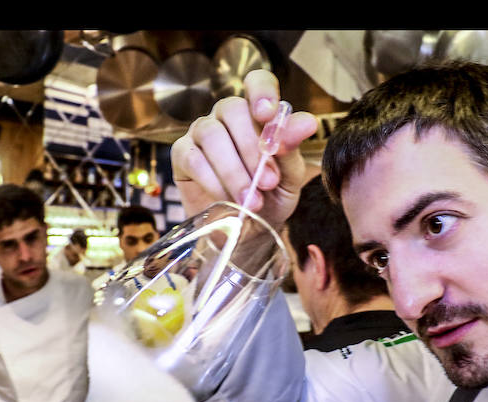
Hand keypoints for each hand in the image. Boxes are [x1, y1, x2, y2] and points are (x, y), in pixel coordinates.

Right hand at [171, 69, 318, 230]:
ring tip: (251, 201)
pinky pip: (193, 159)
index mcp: (257, 114)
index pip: (257, 82)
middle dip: (252, 148)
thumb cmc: (270, 200)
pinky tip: (227, 200)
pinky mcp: (181, 155)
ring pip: (212, 134)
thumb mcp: (289, 177)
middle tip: (268, 183)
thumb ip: (292, 148)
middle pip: (233, 109)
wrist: (247, 234)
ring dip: (234, 171)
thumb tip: (306, 122)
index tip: (267, 115)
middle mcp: (227, 117)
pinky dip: (213, 181)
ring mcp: (201, 133)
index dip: (261, 92)